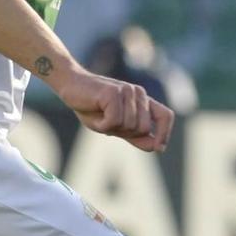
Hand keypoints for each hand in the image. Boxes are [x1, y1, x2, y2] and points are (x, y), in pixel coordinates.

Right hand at [53, 66, 174, 152]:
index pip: (165, 115)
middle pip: (143, 129)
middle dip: (125, 133)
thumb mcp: (116, 126)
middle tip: (108, 122)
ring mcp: (128, 91)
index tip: (159, 148)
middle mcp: (138, 94)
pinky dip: (102, 124)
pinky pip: (114, 121)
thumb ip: (135, 135)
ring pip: (129, 126)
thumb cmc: (92, 107)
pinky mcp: (114, 93)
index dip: (164, 133)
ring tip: (100, 115)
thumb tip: (157, 147)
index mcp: (142, 101)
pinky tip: (95, 113)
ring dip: (111, 128)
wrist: (70, 87)